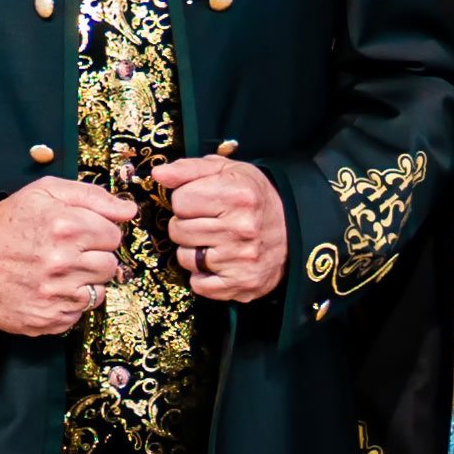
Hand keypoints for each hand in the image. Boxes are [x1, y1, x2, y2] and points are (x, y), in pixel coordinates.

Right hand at [0, 177, 137, 336]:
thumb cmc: (8, 223)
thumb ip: (92, 196)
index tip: (81, 234)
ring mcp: (57, 294)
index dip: (99, 233)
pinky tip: (49, 289)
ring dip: (84, 282)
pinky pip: (78, 313)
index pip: (114, 235)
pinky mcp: (49, 319)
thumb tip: (129, 210)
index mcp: (67, 226)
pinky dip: (68, 303)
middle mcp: (64, 262)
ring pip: (98, 291)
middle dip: (94, 258)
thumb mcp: (45, 191)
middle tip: (69, 253)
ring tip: (58, 272)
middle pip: (110, 265)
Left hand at [154, 154, 288, 302]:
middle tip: (209, 222)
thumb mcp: (228, 171)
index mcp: (237, 194)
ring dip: (194, 251)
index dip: (186, 200)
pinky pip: (198, 284)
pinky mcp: (241, 284)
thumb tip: (158, 174)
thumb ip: (189, 169)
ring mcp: (241, 259)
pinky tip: (220, 263)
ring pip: (184, 258)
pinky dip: (204, 276)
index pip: (179, 200)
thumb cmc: (254, 198)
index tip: (202, 201)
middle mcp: (241, 227)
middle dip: (187, 225)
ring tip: (215, 242)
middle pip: (177, 230)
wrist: (295, 230)